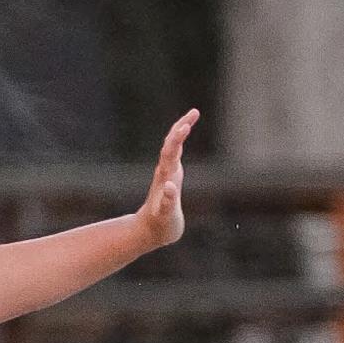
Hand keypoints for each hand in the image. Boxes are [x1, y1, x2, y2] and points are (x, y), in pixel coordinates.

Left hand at [130, 107, 196, 250]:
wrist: (149, 230)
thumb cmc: (159, 225)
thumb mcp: (164, 217)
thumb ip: (166, 202)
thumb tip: (169, 186)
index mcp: (165, 178)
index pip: (171, 153)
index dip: (177, 139)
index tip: (185, 126)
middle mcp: (166, 171)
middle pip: (172, 144)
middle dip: (182, 127)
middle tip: (194, 112)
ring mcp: (168, 173)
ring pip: (173, 146)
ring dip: (181, 129)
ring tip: (193, 115)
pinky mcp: (171, 176)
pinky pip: (176, 153)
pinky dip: (180, 139)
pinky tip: (184, 130)